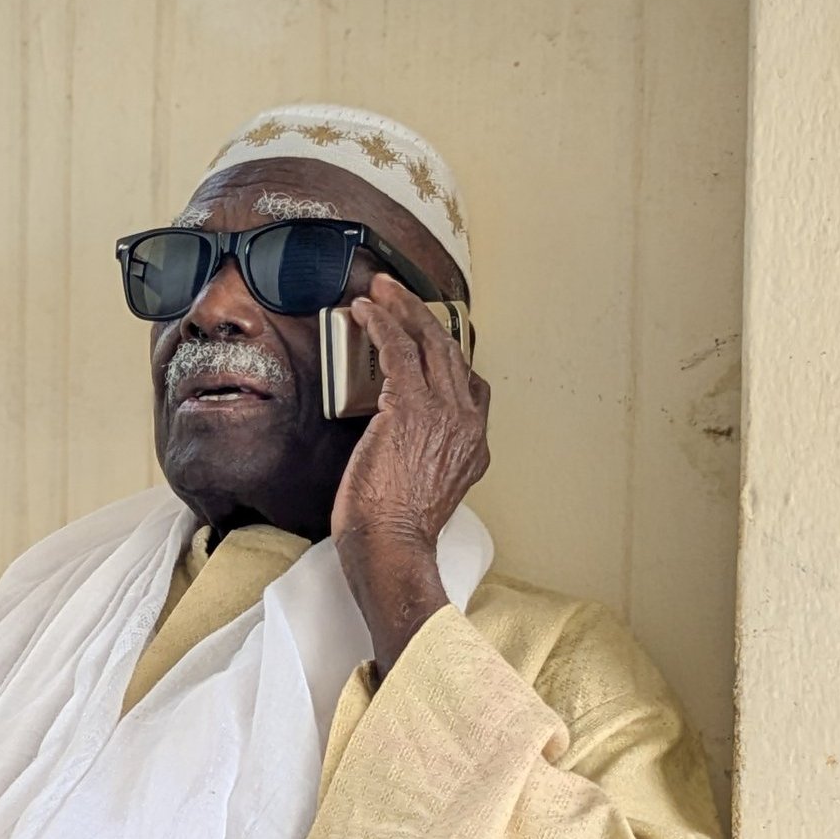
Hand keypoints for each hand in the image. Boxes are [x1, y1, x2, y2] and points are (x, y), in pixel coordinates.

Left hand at [331, 273, 491, 672]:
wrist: (391, 547)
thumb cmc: (395, 531)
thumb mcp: (425, 492)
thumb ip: (426, 460)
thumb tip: (401, 442)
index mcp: (474, 445)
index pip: (470, 385)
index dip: (448, 355)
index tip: (426, 337)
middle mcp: (468, 423)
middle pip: (451, 353)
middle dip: (424, 318)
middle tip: (400, 295)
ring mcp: (443, 412)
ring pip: (428, 343)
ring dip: (403, 309)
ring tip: (382, 290)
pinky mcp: (409, 407)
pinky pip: (398, 350)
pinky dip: (382, 324)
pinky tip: (365, 311)